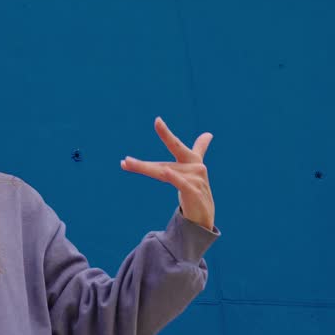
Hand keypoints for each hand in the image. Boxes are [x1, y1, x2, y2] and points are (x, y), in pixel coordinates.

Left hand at [120, 116, 215, 230]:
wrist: (205, 215)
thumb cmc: (196, 190)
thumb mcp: (194, 170)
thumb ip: (200, 150)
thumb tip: (208, 133)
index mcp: (192, 161)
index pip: (176, 145)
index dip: (166, 134)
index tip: (157, 120)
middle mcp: (195, 168)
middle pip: (162, 164)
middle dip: (143, 164)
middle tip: (125, 160)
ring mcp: (196, 179)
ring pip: (165, 174)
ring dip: (145, 170)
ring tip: (128, 164)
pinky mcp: (195, 192)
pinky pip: (181, 183)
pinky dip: (174, 177)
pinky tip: (167, 172)